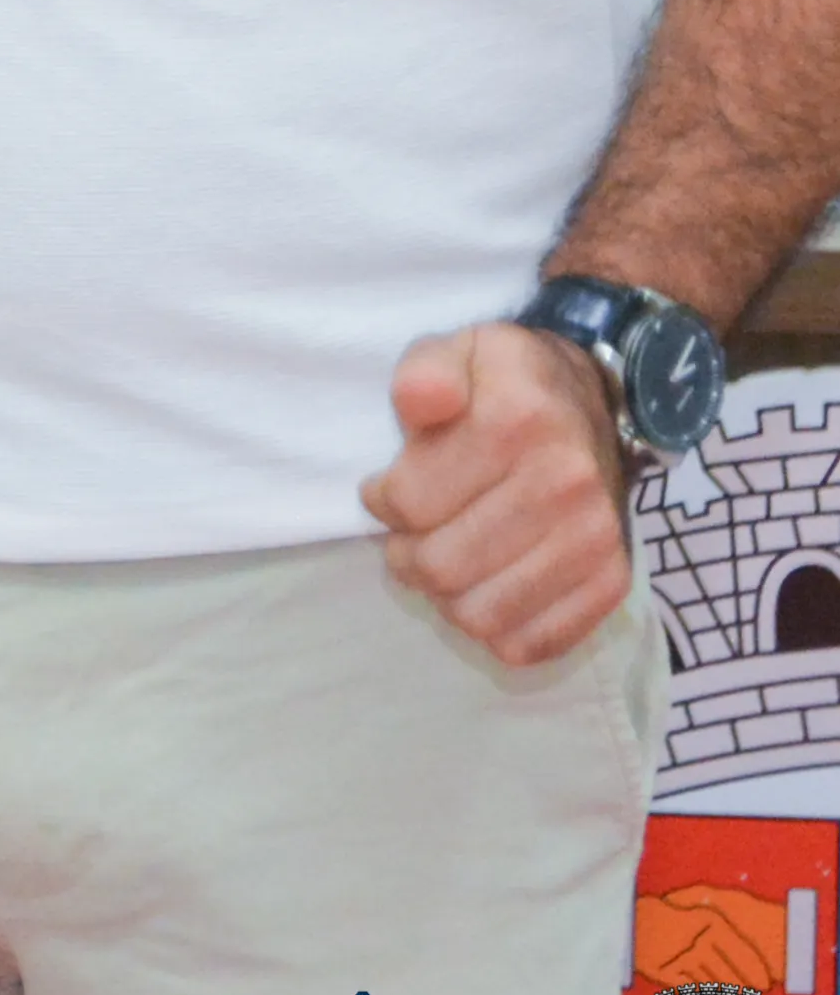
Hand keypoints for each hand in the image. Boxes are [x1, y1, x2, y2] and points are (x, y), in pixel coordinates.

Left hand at [359, 321, 631, 666]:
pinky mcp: (612, 581)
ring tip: (445, 561)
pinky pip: (531, 643)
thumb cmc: (505, 383)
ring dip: (446, 597)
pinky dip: (495, 628)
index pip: (411, 501)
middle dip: (406, 556)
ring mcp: (594, 538)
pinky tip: (486, 587)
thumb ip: (425, 371)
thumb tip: (416, 402)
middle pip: (443, 566)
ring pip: (481, 615)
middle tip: (407, 538)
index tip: (385, 492)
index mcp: (518, 419)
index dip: (381, 501)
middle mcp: (566, 482)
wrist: (594, 405)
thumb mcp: (458, 350)